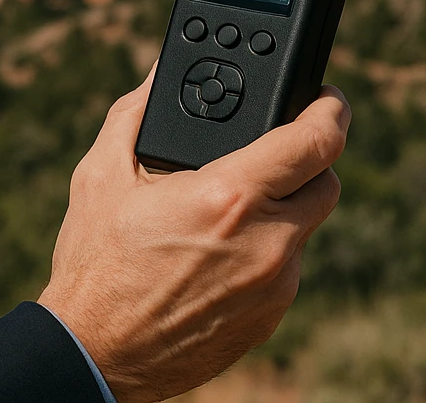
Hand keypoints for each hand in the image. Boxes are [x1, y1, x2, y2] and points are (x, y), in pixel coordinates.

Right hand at [37, 68, 348, 402]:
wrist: (95, 353)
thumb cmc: (94, 263)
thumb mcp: (101, 175)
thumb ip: (136, 112)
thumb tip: (160, 72)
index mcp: (228, 196)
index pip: (316, 142)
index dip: (331, 111)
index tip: (327, 99)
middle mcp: (265, 243)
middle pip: (326, 183)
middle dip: (307, 160)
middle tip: (272, 152)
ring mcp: (273, 287)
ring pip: (305, 228)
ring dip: (282, 209)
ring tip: (225, 211)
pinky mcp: (270, 319)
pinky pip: (286, 270)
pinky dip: (267, 252)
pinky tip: (218, 254)